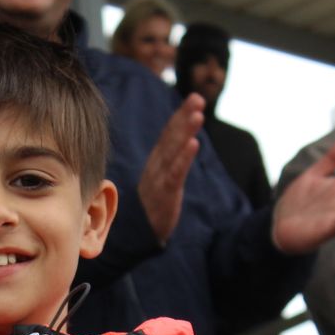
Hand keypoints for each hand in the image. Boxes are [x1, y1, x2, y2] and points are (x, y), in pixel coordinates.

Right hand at [138, 93, 202, 242]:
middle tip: (197, 98)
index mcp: (156, 162)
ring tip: (198, 114)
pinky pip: (175, 172)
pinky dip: (184, 157)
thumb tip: (179, 146)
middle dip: (184, 116)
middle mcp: (156, 166)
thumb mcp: (160, 182)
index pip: (169, 135)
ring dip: (186, 131)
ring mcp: (159, 178)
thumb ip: (168, 163)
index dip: (180, 117)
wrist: (136, 236)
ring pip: (173, 151)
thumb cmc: (151, 207)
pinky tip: (194, 143)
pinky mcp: (164, 193)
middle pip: (171, 137)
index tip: (194, 99)